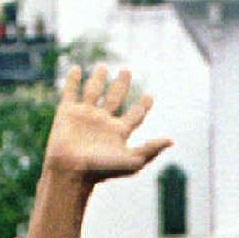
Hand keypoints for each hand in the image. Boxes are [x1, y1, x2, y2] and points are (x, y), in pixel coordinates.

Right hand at [43, 64, 172, 185]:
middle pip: (115, 98)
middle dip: (121, 85)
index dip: (142, 106)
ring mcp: (85, 116)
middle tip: (127, 70)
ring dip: (98, 79)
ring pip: (93, 92)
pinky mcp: (67, 112)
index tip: (149, 96)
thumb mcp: (132, 161)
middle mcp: (103, 122)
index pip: (134, 115)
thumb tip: (171, 141)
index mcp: (119, 132)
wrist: (71, 171)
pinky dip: (73, 80)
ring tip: (103, 67)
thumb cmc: (101, 170)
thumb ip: (150, 150)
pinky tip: (76, 69)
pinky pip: (71, 92)